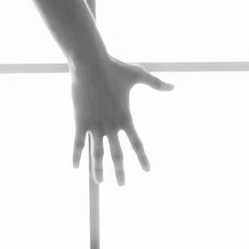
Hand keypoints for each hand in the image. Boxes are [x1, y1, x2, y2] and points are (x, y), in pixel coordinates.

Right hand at [70, 52, 174, 184]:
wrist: (91, 64)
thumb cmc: (115, 67)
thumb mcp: (138, 75)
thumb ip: (156, 84)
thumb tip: (173, 87)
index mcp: (126, 117)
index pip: (137, 143)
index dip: (142, 157)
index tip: (147, 170)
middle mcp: (112, 125)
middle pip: (117, 154)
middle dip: (119, 171)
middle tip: (122, 185)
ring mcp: (95, 124)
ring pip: (97, 153)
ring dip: (98, 168)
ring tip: (99, 182)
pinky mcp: (80, 120)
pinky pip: (79, 142)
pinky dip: (77, 155)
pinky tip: (75, 167)